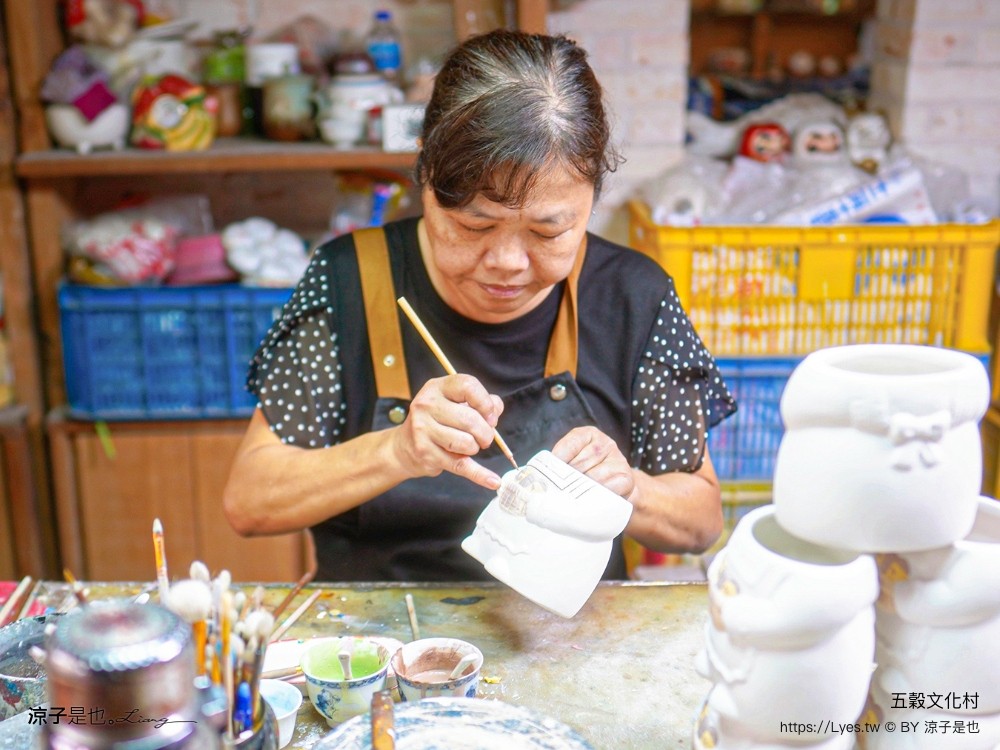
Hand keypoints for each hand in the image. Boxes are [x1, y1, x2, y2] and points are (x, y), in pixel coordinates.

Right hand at [391, 374, 503, 489]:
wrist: (404, 446)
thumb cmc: (437, 421)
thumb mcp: (455, 403)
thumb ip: (481, 402)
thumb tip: (495, 410)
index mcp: (437, 388)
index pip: (468, 386)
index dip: (485, 403)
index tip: (490, 416)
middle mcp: (426, 405)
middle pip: (470, 419)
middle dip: (486, 433)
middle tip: (484, 438)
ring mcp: (423, 430)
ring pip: (467, 443)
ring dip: (475, 448)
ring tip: (468, 446)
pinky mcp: (426, 454)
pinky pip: (461, 466)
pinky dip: (480, 475)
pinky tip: (493, 481)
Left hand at [551, 426, 636, 501]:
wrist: (617, 491)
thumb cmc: (588, 475)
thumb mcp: (575, 462)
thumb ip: (561, 463)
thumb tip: (542, 476)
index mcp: (589, 434)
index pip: (569, 445)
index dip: (558, 462)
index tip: (551, 475)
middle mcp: (605, 443)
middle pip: (579, 462)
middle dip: (569, 479)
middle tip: (562, 490)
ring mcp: (618, 459)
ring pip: (592, 477)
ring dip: (582, 489)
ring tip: (577, 495)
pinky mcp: (626, 478)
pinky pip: (606, 488)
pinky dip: (597, 496)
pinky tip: (594, 498)